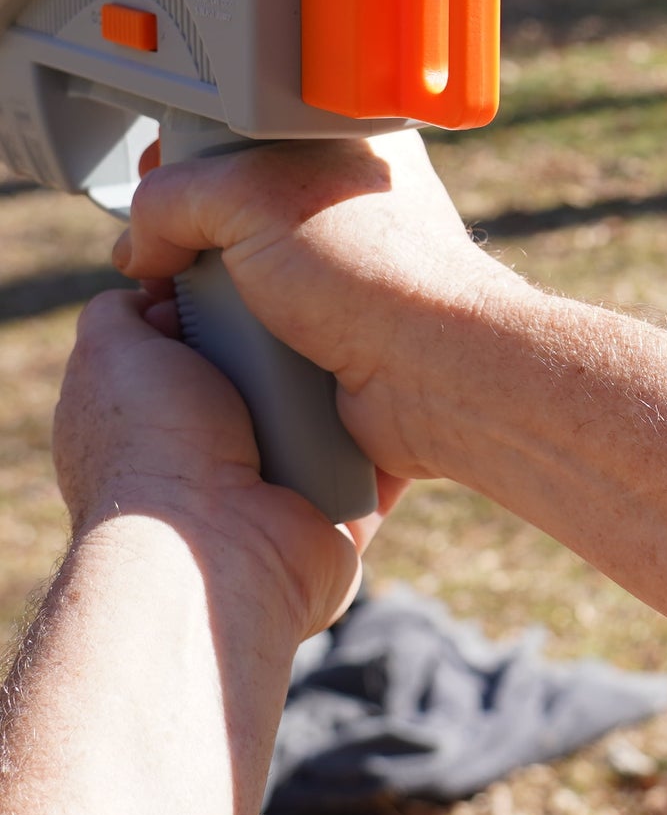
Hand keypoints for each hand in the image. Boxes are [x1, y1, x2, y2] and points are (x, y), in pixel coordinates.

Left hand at [54, 290, 403, 640]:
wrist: (216, 543)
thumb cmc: (157, 444)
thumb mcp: (109, 353)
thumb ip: (117, 315)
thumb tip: (152, 293)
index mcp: (159, 420)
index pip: (198, 344)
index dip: (225, 306)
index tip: (259, 272)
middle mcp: (215, 455)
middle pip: (268, 375)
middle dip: (297, 342)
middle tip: (327, 302)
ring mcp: (277, 489)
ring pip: (326, 418)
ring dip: (349, 387)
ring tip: (378, 339)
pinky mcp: (335, 516)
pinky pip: (375, 467)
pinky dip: (390, 439)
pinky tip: (409, 394)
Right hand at [112, 132, 492, 479]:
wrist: (431, 372)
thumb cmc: (375, 270)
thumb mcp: (249, 194)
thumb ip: (173, 196)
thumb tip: (143, 249)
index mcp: (346, 146)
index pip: (243, 134)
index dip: (191, 157)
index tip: (158, 181)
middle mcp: (348, 208)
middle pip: (234, 212)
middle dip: (191, 241)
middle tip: (167, 262)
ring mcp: (344, 276)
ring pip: (243, 280)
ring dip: (208, 302)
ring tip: (189, 314)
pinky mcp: (338, 337)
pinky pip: (262, 336)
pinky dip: (235, 346)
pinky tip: (222, 352)